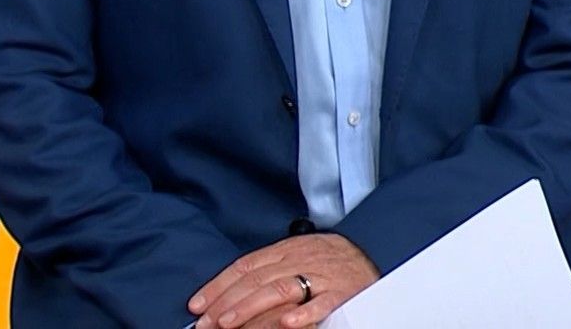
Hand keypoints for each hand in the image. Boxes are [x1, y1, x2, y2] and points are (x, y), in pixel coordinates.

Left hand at [188, 233, 379, 328]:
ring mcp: (320, 276)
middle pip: (256, 280)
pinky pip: (320, 303)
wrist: (374, 251)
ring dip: (250, 307)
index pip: (245, 266)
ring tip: (228, 323)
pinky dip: (303, 313)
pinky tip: (286, 324)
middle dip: (226, 303)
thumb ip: (268, 267)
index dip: (218, 285)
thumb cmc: (330, 258)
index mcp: (286, 249)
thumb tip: (231, 288)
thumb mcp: (296, 252)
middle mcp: (299, 260)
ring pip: (279, 289)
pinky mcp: (341, 292)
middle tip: (205, 323)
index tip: (196, 305)